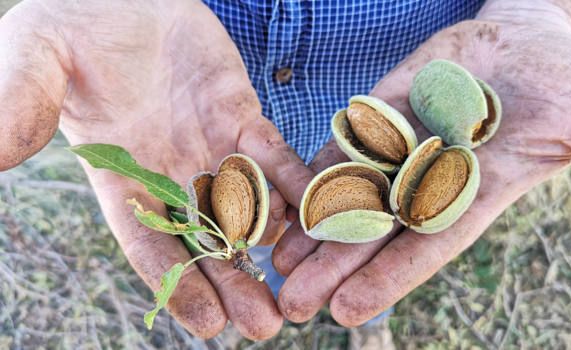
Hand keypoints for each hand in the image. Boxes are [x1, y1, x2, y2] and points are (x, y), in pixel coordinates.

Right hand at [0, 0, 313, 338]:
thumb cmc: (70, 25)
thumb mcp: (32, 60)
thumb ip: (17, 106)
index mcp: (120, 178)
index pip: (150, 244)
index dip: (178, 284)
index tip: (207, 325)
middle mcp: (171, 172)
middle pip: (207, 239)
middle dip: (236, 281)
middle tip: (266, 326)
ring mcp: (211, 146)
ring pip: (249, 206)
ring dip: (274, 243)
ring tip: (300, 282)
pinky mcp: (242, 115)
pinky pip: (274, 155)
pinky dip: (295, 183)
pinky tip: (316, 212)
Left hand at [273, 1, 570, 325]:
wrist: (522, 36)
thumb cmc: (562, 76)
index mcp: (473, 193)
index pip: (426, 246)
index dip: (388, 279)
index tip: (346, 312)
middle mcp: (428, 180)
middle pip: (374, 232)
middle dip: (333, 268)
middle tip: (291, 305)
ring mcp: (399, 148)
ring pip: (348, 195)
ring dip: (312, 231)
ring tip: (274, 265)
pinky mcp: (378, 115)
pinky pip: (340, 146)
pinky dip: (311, 173)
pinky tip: (281, 199)